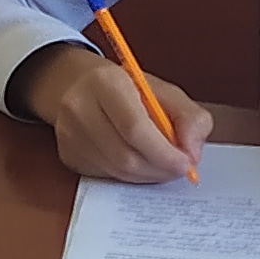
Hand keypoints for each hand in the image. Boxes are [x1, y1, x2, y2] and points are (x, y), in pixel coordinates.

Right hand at [15, 41, 209, 185]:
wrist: (77, 84)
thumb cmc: (126, 88)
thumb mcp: (165, 91)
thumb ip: (190, 118)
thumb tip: (192, 153)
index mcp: (106, 82)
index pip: (136, 128)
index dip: (164, 153)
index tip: (185, 162)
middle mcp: (79, 106)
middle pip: (125, 156)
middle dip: (159, 169)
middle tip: (177, 169)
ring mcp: (69, 133)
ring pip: (116, 171)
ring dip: (146, 175)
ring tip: (160, 165)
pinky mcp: (67, 154)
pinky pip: (105, 176)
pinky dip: (128, 176)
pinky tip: (136, 162)